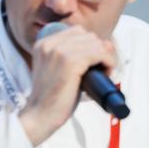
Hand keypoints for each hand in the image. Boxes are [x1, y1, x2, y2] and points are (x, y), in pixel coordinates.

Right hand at [19, 25, 115, 145]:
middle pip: (89, 37)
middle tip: (99, 71)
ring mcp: (59, 51)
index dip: (91, 46)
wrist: (40, 115)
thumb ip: (80, 54)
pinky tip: (104, 74)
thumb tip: (108, 42)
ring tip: (101, 74)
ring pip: (96, 44)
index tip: (93, 62)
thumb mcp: (64, 70)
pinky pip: (100, 53)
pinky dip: (108, 63)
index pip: (77, 32)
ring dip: (105, 58)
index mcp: (44, 43)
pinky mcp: (71, 62)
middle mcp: (50, 43)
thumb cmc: (54, 96)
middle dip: (99, 52)